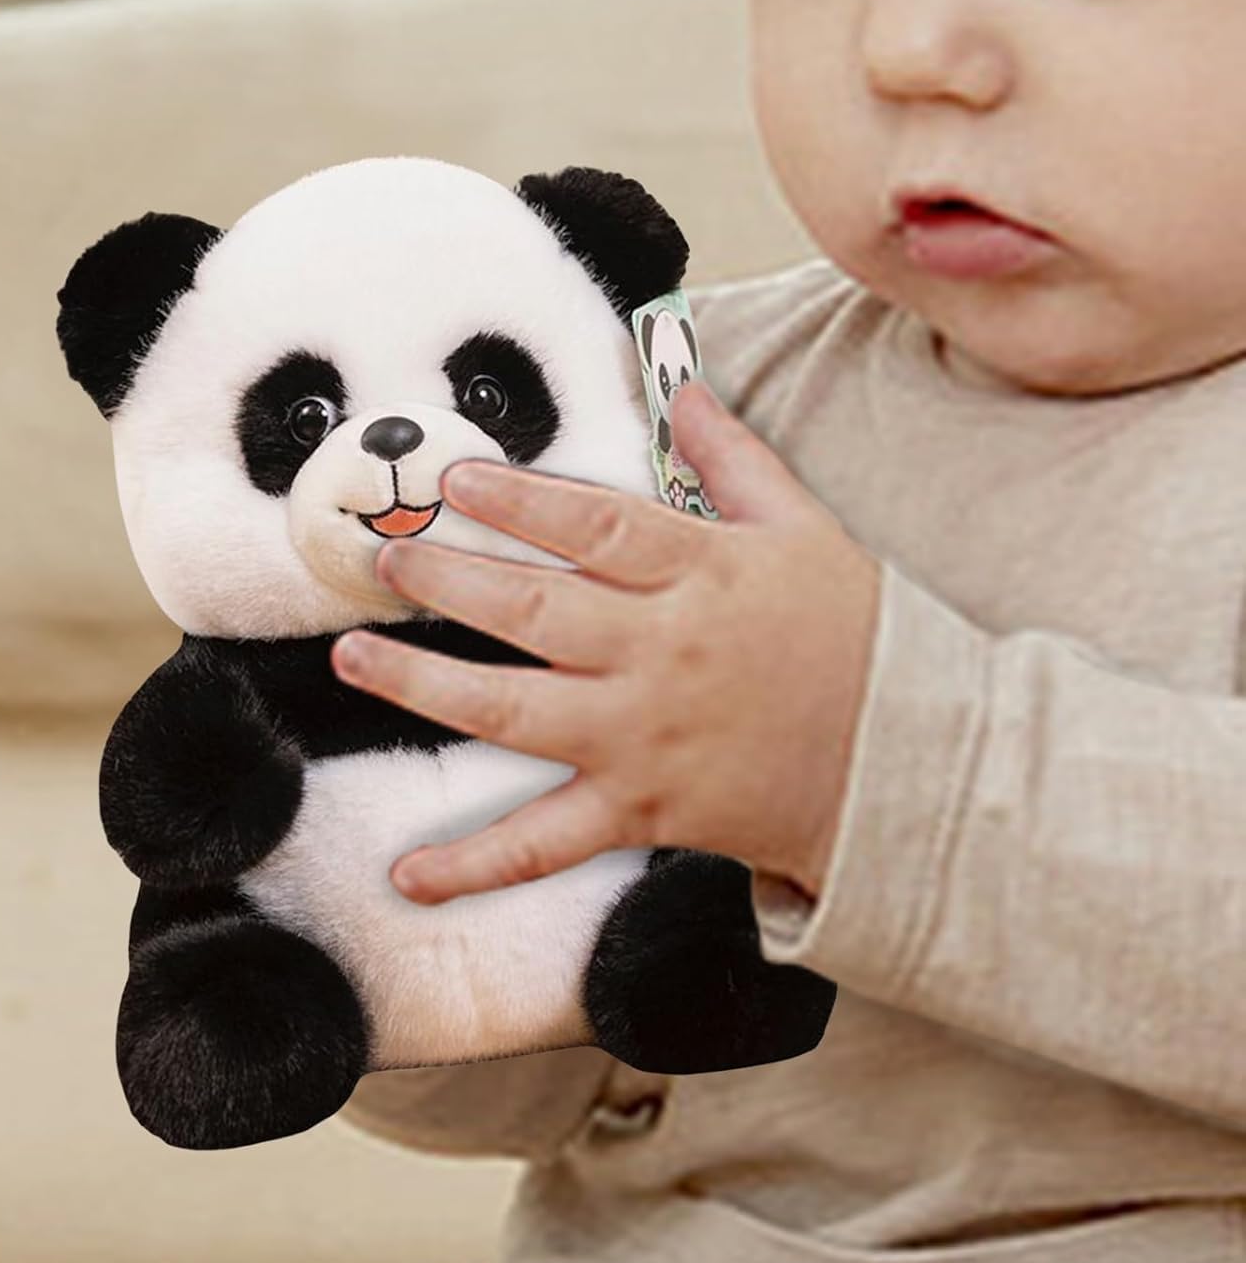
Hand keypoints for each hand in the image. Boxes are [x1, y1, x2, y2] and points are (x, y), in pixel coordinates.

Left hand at [329, 379, 882, 905]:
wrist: (908, 764)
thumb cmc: (856, 639)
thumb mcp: (803, 531)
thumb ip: (734, 459)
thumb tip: (684, 390)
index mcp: (699, 576)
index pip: (593, 526)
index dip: (518, 501)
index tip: (455, 480)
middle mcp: (658, 655)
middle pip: (532, 612)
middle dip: (447, 580)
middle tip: (384, 556)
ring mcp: (641, 738)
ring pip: (513, 712)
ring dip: (423, 686)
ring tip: (354, 657)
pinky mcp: (640, 811)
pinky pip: (546, 843)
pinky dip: (476, 863)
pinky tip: (410, 872)